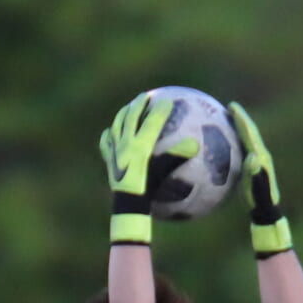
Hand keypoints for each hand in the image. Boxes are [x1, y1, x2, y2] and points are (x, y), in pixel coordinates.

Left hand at [100, 92, 196, 245]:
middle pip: (130, 118)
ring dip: (123, 115)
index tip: (167, 99)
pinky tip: (110, 132)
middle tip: (146, 95)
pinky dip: (109, 136)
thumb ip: (179, 157)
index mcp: (140, 147)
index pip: (151, 122)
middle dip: (139, 105)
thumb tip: (196, 144)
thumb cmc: (151, 191)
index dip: (160, 110)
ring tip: (128, 107)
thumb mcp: (167, 173)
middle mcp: (125, 145)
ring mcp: (114, 152)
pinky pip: (106, 144)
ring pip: (117, 126)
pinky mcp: (108, 160)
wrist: (127, 206)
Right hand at [228, 101, 291, 256]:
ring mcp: (257, 161)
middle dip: (240, 118)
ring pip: (246, 139)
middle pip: (249, 131)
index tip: (232, 107)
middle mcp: (260, 155)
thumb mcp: (256, 187)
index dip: (241, 119)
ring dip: (238, 127)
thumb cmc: (260, 201)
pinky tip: (223, 143)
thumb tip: (252, 156)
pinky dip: (235, 141)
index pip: (250, 133)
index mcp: (261, 156)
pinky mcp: (253, 167)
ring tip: (226, 119)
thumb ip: (254, 173)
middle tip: (229, 107)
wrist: (267, 210)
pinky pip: (242, 149)